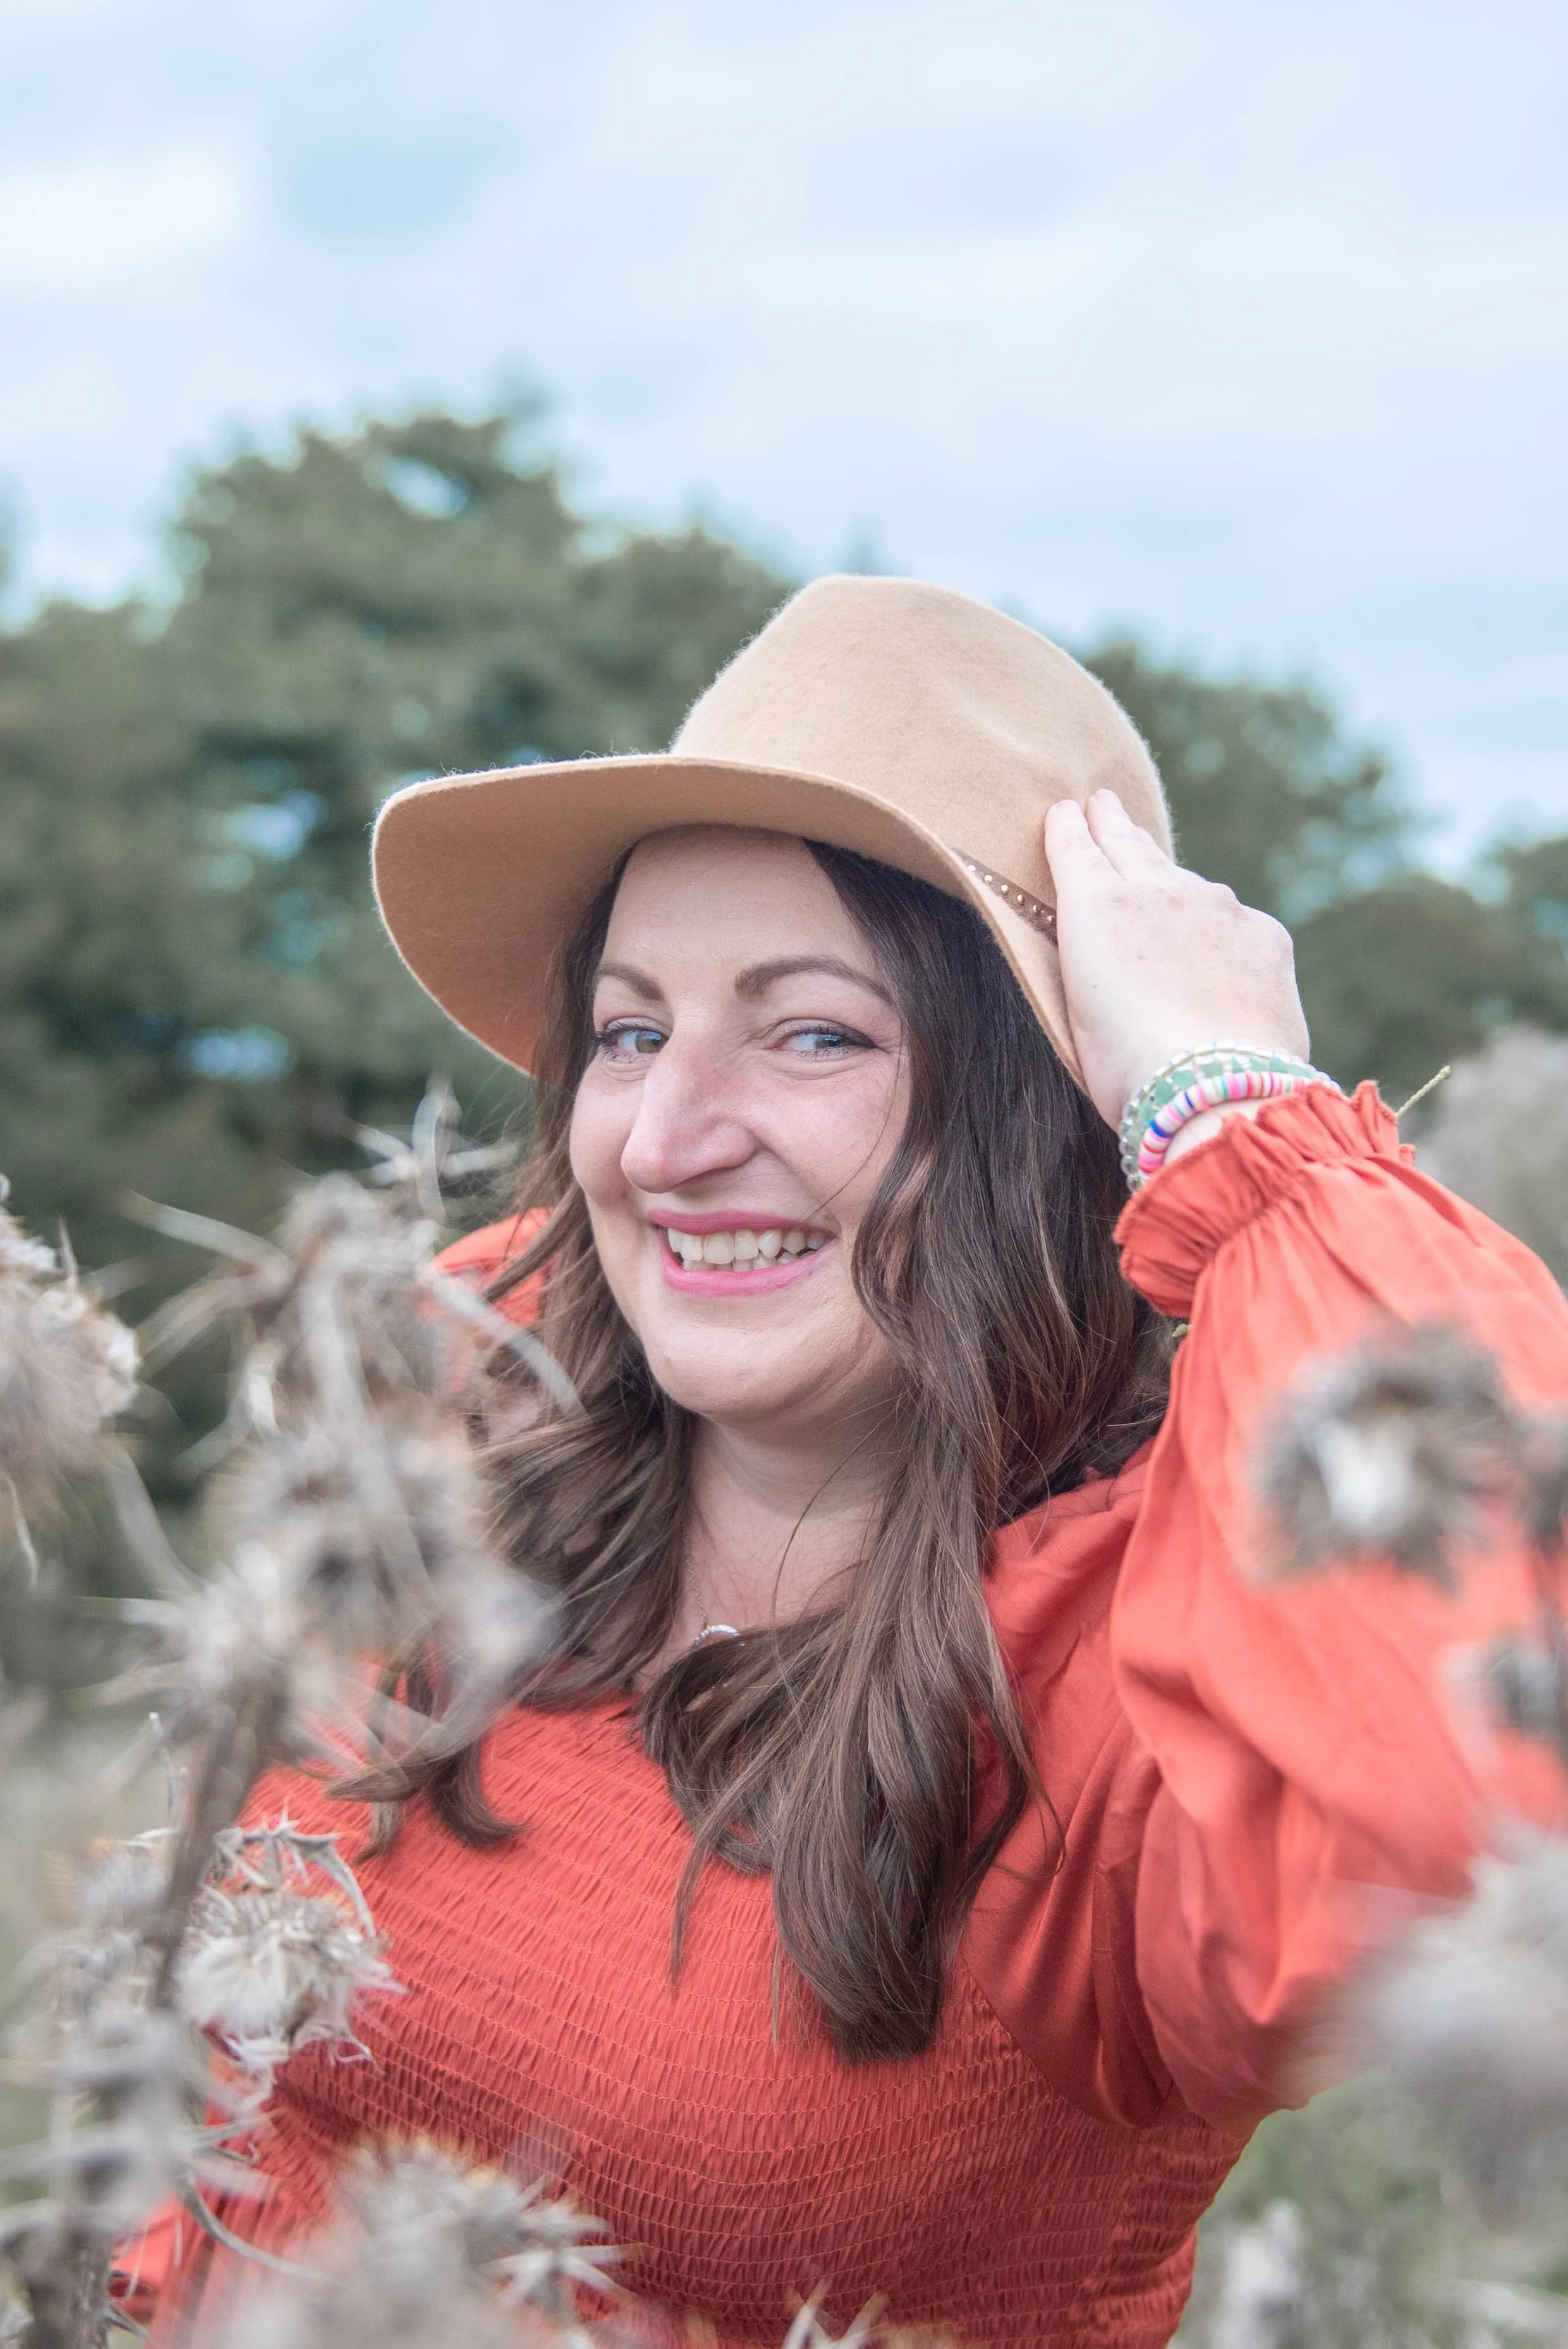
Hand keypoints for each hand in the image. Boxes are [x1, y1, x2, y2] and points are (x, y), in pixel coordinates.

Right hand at [1043, 790, 1309, 1133]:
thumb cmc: (1127, 1069)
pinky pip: (1237, 925)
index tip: (1069, 810)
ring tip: (1165, 895)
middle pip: (1131, 843)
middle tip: (1105, 804)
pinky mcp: (1265, 933)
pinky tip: (1221, 968)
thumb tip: (1114, 956)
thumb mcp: (1078, 1013)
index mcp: (1096, 907)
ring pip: (1189, 885)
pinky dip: (1224, 937)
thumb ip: (1091, 966)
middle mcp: (1158, 889)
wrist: (1215, 1087)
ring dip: (1172, 886)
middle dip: (1114, 822)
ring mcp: (1218, 906)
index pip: (1076, 847)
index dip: (1069, 827)